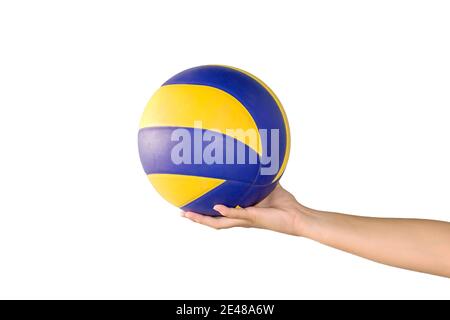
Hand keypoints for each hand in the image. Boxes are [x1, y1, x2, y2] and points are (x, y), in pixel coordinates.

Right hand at [182, 184, 308, 235]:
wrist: (296, 215)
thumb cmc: (283, 203)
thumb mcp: (266, 184)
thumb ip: (257, 174)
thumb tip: (253, 156)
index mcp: (240, 212)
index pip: (218, 213)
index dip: (203, 211)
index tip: (190, 205)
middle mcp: (239, 218)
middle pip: (212, 221)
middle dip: (196, 217)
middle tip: (181, 212)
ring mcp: (244, 220)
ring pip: (219, 223)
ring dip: (203, 219)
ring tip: (188, 214)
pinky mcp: (253, 218)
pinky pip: (236, 214)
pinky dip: (226, 211)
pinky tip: (216, 207)